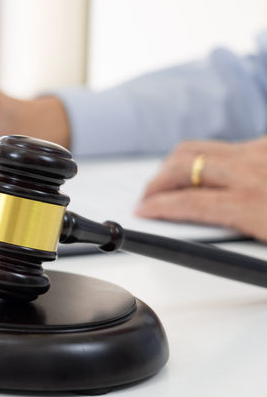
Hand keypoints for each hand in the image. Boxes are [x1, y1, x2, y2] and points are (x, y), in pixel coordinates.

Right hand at [136, 137, 266, 241]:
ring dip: (175, 165)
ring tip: (170, 182)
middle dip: (156, 182)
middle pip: (181, 166)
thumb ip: (232, 239)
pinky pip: (224, 145)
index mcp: (254, 204)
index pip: (187, 202)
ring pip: (196, 148)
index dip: (157, 206)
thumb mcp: (266, 251)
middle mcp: (252, 171)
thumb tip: (198, 231)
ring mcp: (259, 152)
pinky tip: (207, 172)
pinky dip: (205, 157)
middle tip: (148, 197)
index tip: (142, 211)